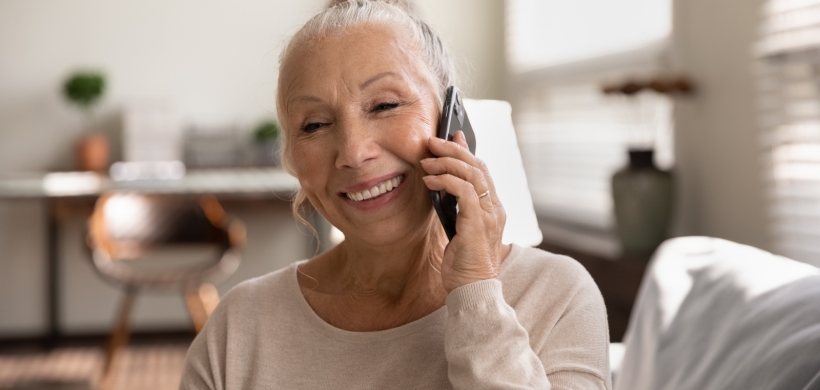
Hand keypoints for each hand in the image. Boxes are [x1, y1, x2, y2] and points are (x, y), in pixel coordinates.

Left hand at [422, 131, 507, 292]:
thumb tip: (442, 187)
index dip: (467, 151)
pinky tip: (430, 181)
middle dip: (454, 149)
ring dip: (447, 162)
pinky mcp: (478, 223)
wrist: (472, 290)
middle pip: (478, 166)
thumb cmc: (463, 264)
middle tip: (432, 141)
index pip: (482, 170)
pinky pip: (464, 190)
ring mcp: (489, 215)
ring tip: (427, 160)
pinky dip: (446, 180)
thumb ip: (456, 208)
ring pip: (472, 173)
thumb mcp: (458, 229)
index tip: (452, 136)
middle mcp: (495, 208)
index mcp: (493, 209)